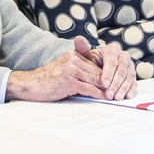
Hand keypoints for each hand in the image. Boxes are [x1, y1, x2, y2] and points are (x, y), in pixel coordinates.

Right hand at [6, 36, 135, 101]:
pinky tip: (105, 98)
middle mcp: (73, 60)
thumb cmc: (48, 78)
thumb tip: (99, 78)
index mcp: (74, 54)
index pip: (97, 64)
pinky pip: (89, 88)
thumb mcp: (65, 68)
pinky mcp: (68, 81)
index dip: (109, 74)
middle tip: (123, 90)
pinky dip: (99, 94)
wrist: (30, 84)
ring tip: (117, 96)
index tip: (120, 81)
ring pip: (96, 80)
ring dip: (108, 89)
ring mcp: (71, 70)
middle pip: (99, 72)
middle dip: (111, 82)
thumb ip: (81, 69)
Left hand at [80, 38, 136, 99]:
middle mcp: (123, 56)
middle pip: (121, 71)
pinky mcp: (133, 74)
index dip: (108, 74)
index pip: (112, 62)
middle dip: (115, 84)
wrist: (100, 64)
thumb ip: (83, 49)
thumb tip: (79, 39)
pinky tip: (127, 96)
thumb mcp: (87, 55)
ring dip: (122, 89)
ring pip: (128, 78)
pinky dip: (131, 90)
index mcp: (112, 50)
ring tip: (116, 98)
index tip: (104, 84)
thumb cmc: (93, 61)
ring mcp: (130, 65)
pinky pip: (134, 82)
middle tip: (109, 94)